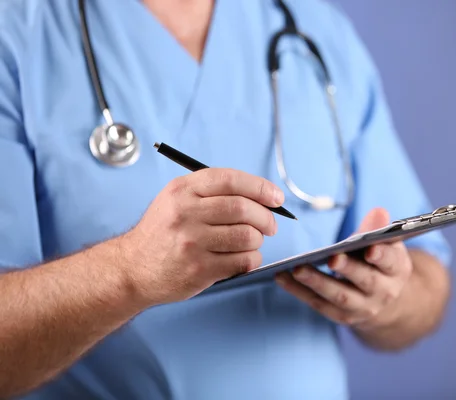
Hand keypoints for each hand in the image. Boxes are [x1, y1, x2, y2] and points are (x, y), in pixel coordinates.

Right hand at [118, 168, 283, 305]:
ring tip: (252, 242)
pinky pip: (242, 261)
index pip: (230, 180)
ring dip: (258, 240)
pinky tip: (243, 258)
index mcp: (182, 190)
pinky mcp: (199, 270)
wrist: (132, 268)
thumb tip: (262, 196)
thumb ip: (212, 192)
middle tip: (270, 225)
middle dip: (266, 217)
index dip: (260, 187)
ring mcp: (191, 243)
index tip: (276, 198)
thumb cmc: (163, 232)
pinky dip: (252, 259)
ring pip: (247, 236)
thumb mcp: (176, 199)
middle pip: (243, 208)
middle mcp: (185, 213)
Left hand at [275, 208, 412, 329]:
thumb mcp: (385, 244)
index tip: (370, 249)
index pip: (391, 262)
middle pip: (365, 281)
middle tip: (331, 258)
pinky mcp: (342, 316)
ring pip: (340, 296)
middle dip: (348, 269)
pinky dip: (299, 291)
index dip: (382, 256)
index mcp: (397, 269)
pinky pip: (319, 304)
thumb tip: (379, 213)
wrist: (383, 299)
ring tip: (297, 268)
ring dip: (317, 282)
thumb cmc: (379, 262)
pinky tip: (283, 277)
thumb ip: (377, 229)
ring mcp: (363, 307)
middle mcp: (383, 292)